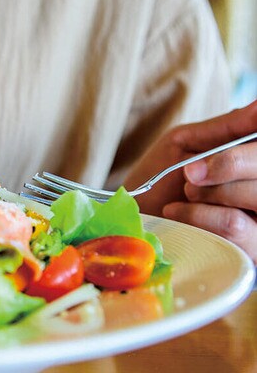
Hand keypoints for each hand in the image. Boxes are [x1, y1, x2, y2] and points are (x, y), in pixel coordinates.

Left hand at [126, 101, 256, 262]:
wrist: (132, 218)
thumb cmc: (160, 176)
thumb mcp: (187, 142)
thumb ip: (228, 127)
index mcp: (252, 158)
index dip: (244, 152)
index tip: (210, 154)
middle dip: (227, 165)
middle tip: (190, 173)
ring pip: (254, 196)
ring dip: (208, 192)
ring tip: (185, 193)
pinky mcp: (250, 249)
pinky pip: (235, 225)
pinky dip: (197, 214)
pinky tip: (178, 212)